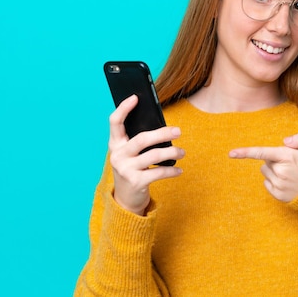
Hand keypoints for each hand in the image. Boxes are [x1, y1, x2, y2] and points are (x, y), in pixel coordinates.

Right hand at [108, 95, 183, 214]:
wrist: (125, 199)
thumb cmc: (132, 168)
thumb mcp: (130, 154)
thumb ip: (139, 141)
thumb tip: (163, 128)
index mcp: (115, 144)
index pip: (115, 122)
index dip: (123, 108)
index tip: (135, 97)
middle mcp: (117, 155)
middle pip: (142, 139)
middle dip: (162, 133)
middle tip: (178, 131)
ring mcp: (125, 169)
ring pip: (154, 155)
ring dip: (172, 152)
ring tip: (182, 152)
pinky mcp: (136, 182)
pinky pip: (158, 173)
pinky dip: (172, 170)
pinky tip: (179, 170)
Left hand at [229, 133, 297, 201]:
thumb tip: (285, 141)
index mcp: (288, 157)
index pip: (262, 153)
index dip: (245, 152)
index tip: (231, 153)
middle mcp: (281, 172)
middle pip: (266, 160)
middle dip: (275, 159)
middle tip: (293, 162)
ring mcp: (279, 185)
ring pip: (265, 172)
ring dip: (274, 169)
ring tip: (291, 172)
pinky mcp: (279, 196)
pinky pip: (267, 183)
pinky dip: (274, 180)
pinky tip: (289, 181)